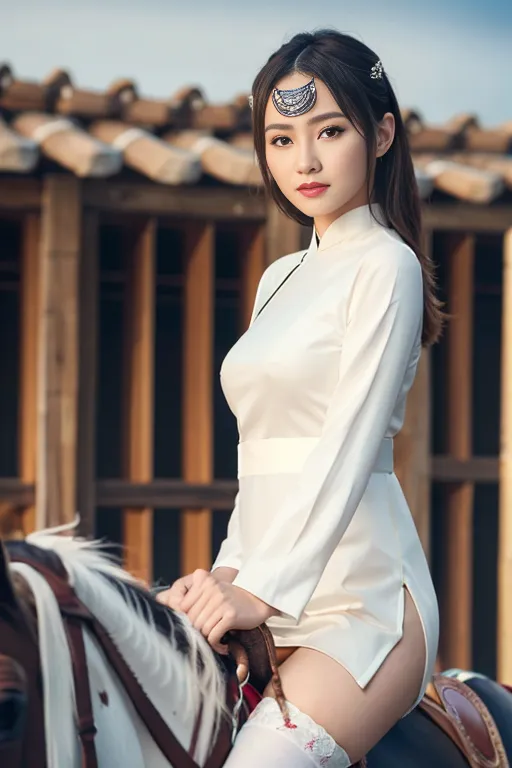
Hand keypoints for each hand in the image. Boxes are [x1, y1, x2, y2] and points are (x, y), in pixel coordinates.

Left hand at [159, 569, 275, 652]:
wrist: (260, 599)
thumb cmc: (234, 599)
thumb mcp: (215, 591)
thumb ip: (197, 599)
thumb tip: (178, 618)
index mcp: (205, 582)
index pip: (183, 606)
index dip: (187, 621)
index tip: (196, 628)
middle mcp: (212, 589)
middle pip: (192, 620)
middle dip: (198, 633)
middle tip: (208, 638)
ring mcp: (221, 601)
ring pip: (202, 629)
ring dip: (208, 640)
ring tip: (216, 642)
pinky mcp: (230, 615)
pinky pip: (213, 636)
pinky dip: (216, 645)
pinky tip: (223, 646)